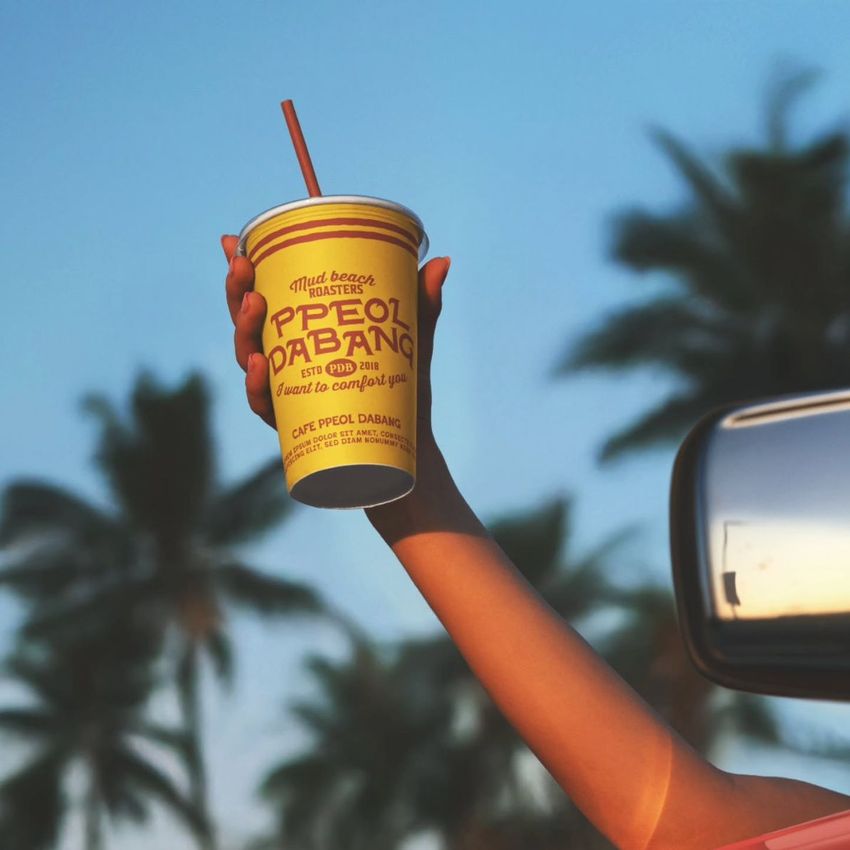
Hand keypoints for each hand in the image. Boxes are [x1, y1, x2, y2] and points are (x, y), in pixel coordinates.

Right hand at [220, 235, 450, 445]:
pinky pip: (267, 406)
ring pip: (248, 359)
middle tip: (244, 265)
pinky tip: (259, 364)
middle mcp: (288, 364)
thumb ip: (422, 304)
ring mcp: (289, 395)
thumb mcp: (412, 344)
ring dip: (244, 329)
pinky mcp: (295, 426)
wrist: (411, 454)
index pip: (266, 298)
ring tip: (256, 303)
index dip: (244, 273)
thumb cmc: (405, 394)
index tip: (234, 239)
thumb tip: (442, 260)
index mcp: (304, 337)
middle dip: (238, 292)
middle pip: (248, 325)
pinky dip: (258, 385)